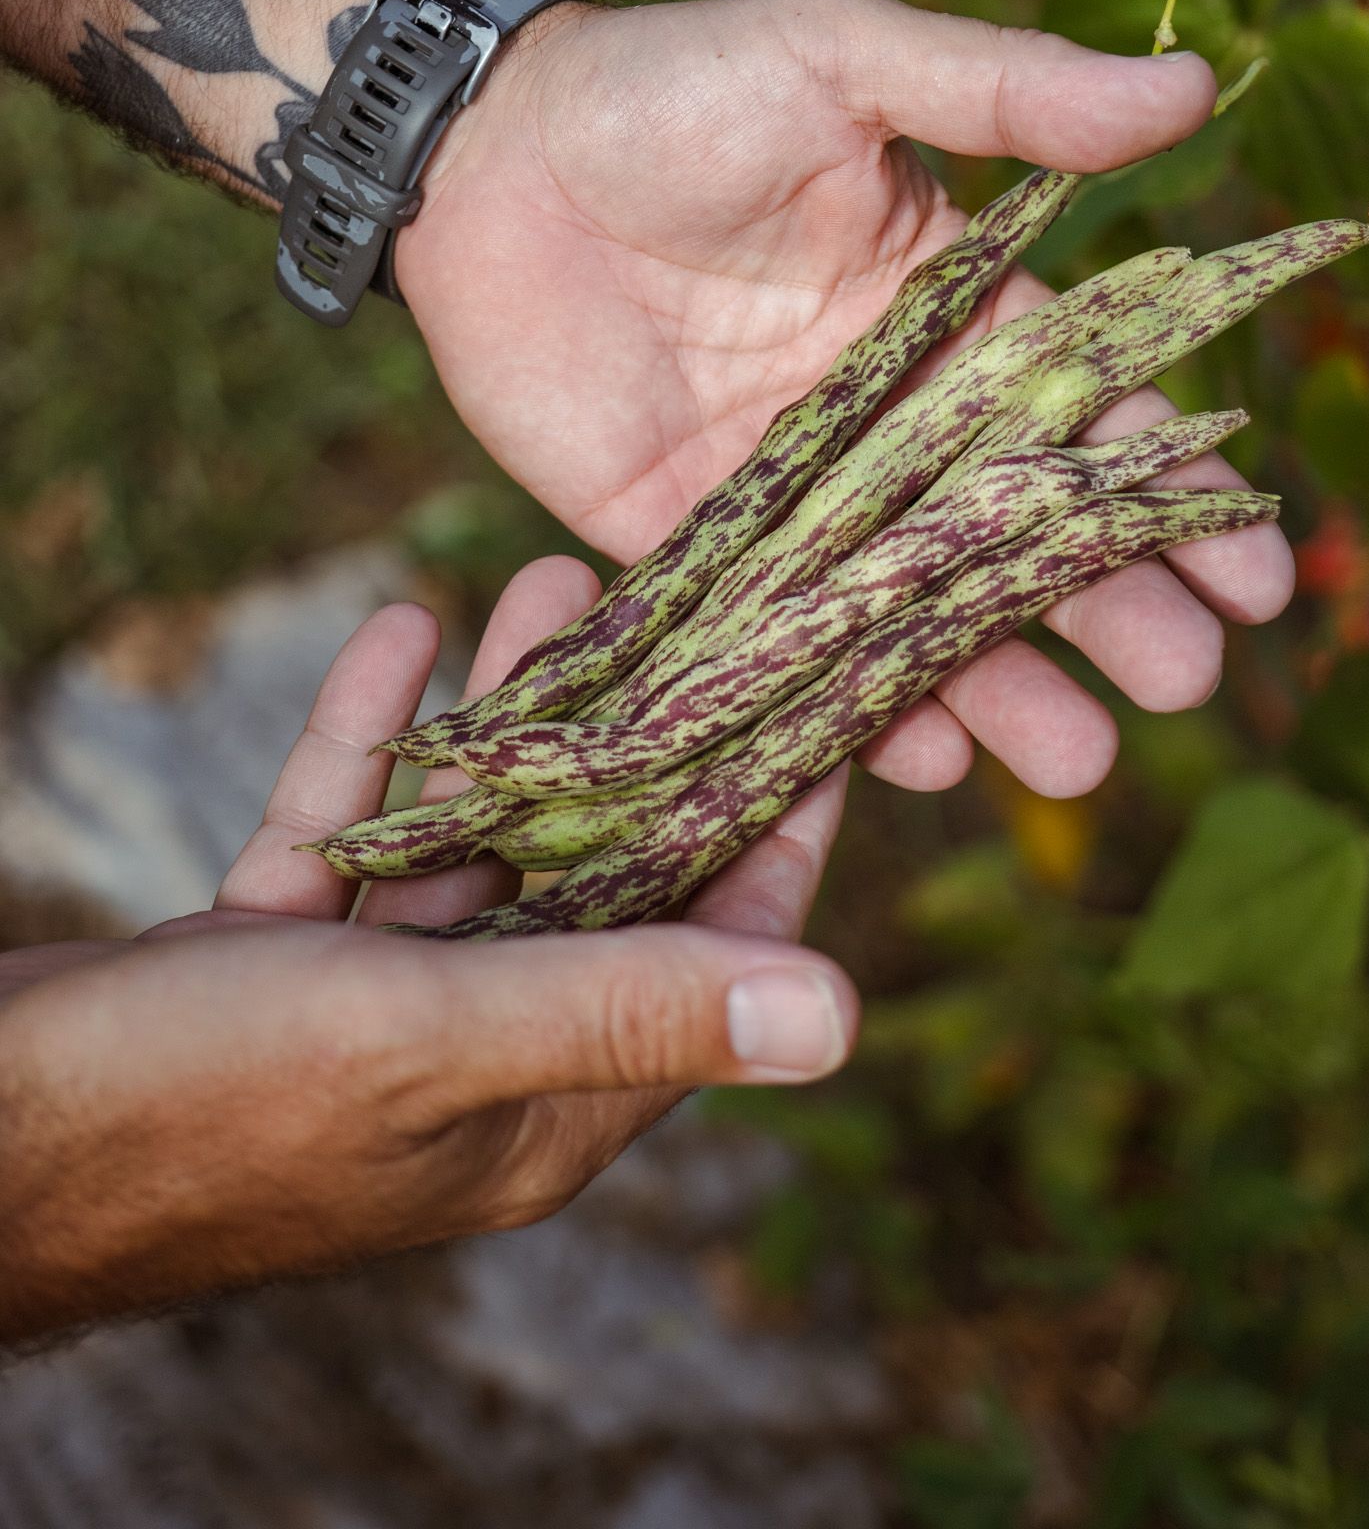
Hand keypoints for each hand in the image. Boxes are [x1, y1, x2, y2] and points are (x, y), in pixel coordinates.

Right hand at [0, 559, 855, 1343]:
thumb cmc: (202, 1107)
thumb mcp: (434, 1039)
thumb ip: (630, 1010)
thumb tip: (843, 1017)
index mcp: (549, 1102)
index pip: (710, 953)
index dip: (772, 829)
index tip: (819, 706)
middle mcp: (481, 1058)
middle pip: (593, 873)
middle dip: (633, 736)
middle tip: (669, 602)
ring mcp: (374, 1011)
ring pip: (471, 837)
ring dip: (506, 716)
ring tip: (543, 583)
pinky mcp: (276, 965)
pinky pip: (349, 835)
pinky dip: (374, 747)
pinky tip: (397, 637)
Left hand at [399, 0, 1294, 797]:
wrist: (482, 158)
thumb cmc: (672, 89)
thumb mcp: (847, 61)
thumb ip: (1007, 93)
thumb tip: (1200, 86)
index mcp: (947, 316)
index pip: (1085, 418)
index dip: (1170, 490)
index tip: (1255, 569)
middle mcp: (885, 422)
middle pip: (1017, 534)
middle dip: (1107, 608)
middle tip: (1184, 683)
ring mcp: (793, 497)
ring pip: (914, 606)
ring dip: (997, 684)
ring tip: (1076, 761)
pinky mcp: (691, 547)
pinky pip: (783, 639)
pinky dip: (844, 698)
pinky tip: (919, 758)